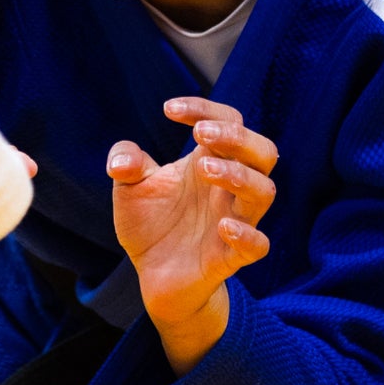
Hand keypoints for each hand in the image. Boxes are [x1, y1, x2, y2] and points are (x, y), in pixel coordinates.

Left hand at [106, 98, 277, 373]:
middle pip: (262, 152)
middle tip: (201, 134)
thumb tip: (120, 161)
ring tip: (205, 169)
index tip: (169, 109)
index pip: (228, 122)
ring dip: (239, 176)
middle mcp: (228, 189)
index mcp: (209, 162)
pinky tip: (224, 227)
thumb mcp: (130, 188)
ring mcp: (234, 220)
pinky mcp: (231, 257)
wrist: (151, 275)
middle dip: (238, 137)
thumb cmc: (151, 223)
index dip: (205, 109)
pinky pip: (258, 245)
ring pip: (264, 192)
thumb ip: (125, 164)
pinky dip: (247, 234)